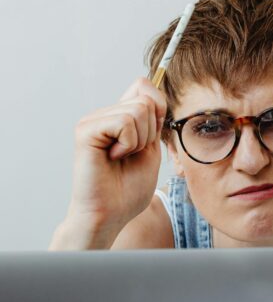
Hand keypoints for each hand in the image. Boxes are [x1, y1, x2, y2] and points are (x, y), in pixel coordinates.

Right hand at [64, 77, 166, 242]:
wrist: (109, 215)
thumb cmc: (127, 189)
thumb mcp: (151, 148)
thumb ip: (153, 119)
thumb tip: (153, 90)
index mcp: (119, 117)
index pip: (145, 87)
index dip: (158, 111)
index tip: (149, 140)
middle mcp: (103, 114)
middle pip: (146, 99)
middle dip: (150, 132)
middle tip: (131, 154)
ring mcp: (93, 120)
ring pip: (139, 110)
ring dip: (139, 141)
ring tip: (121, 158)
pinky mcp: (86, 130)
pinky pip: (124, 122)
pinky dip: (128, 144)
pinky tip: (112, 158)